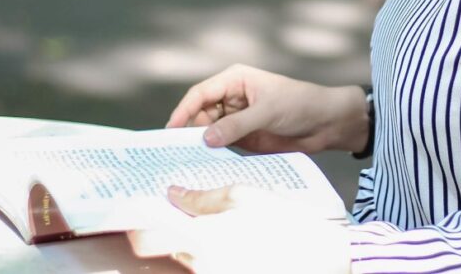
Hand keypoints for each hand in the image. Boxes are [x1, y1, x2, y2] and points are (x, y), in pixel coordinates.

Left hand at [128, 184, 351, 273]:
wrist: (322, 261)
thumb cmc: (289, 227)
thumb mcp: (247, 198)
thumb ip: (206, 198)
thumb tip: (175, 194)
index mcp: (204, 240)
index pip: (152, 234)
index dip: (142, 217)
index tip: (138, 204)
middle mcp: (203, 265)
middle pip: (167, 247)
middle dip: (164, 228)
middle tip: (172, 208)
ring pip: (185, 257)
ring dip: (187, 240)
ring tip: (208, 221)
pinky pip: (205, 266)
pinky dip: (206, 252)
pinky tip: (226, 237)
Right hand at [166, 64, 367, 154]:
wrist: (326, 123)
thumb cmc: (300, 104)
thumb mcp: (267, 112)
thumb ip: (236, 126)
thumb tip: (205, 138)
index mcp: (234, 80)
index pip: (200, 94)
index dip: (183, 111)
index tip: (171, 131)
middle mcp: (231, 97)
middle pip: (199, 114)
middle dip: (188, 130)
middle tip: (175, 153)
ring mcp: (236, 118)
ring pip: (207, 131)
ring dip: (199, 144)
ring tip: (186, 161)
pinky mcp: (243, 137)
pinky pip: (221, 144)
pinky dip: (212, 153)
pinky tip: (204, 165)